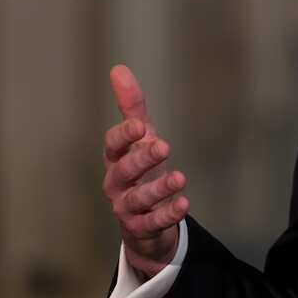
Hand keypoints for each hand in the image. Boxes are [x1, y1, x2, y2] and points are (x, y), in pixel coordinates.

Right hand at [101, 64, 188, 279]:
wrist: (145, 217)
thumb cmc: (141, 170)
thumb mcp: (140, 138)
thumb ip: (132, 107)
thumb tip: (118, 68)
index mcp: (116, 159)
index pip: (113, 145)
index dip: (124, 136)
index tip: (141, 126)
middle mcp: (117, 184)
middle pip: (124, 171)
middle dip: (142, 159)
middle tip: (165, 146)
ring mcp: (127, 208)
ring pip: (138, 199)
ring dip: (159, 189)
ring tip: (180, 178)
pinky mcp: (141, 229)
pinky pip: (152, 223)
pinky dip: (167, 214)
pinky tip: (184, 204)